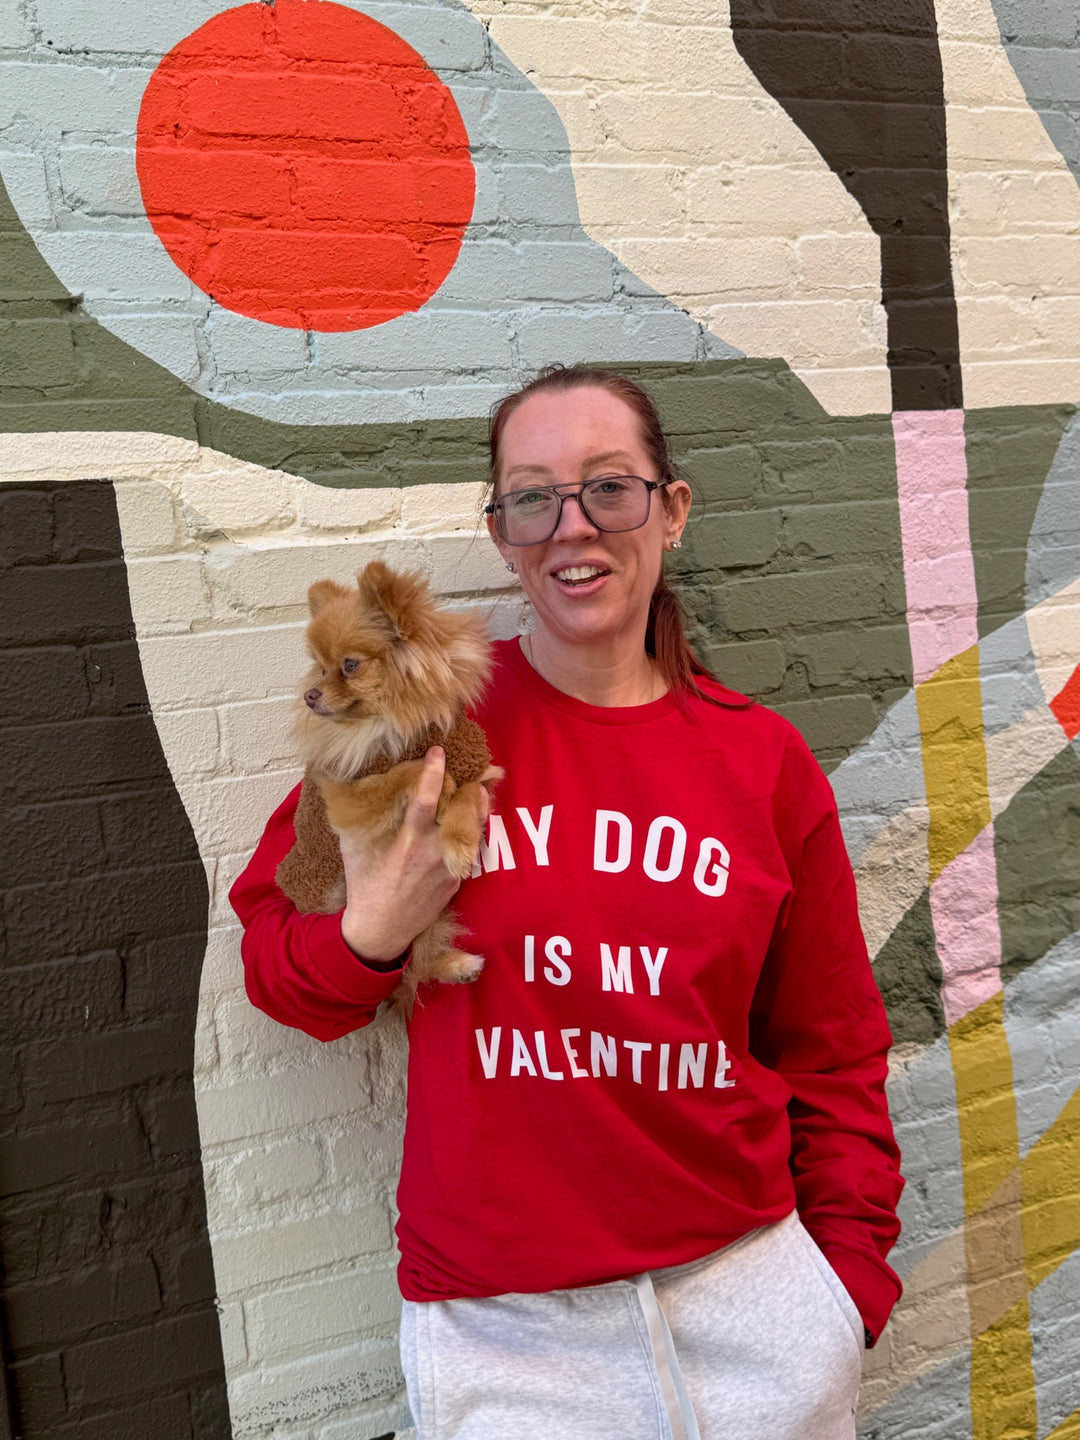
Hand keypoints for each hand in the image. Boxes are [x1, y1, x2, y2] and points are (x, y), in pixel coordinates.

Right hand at [339, 747, 485, 964]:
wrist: (381, 931)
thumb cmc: (363, 887)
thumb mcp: (351, 850)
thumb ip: (356, 819)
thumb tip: (343, 788)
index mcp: (407, 843)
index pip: (425, 801)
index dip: (433, 773)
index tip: (437, 752)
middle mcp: (432, 854)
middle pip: (461, 813)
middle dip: (468, 789)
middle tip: (471, 769)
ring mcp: (448, 869)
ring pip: (472, 831)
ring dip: (477, 809)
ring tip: (479, 790)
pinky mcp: (457, 881)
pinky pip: (469, 851)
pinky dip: (472, 833)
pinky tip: (470, 821)